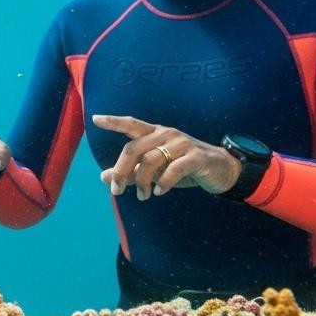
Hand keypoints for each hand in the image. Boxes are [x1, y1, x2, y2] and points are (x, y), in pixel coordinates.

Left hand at [92, 114, 240, 199]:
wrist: (220, 169)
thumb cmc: (182, 166)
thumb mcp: (154, 169)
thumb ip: (131, 171)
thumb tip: (103, 177)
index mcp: (154, 133)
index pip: (131, 124)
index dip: (113, 122)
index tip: (95, 119)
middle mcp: (166, 134)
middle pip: (134, 148)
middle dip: (121, 171)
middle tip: (116, 190)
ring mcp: (182, 144)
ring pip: (151, 160)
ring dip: (141, 181)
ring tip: (142, 196)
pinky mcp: (196, 157)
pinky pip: (174, 169)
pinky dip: (163, 182)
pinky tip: (159, 192)